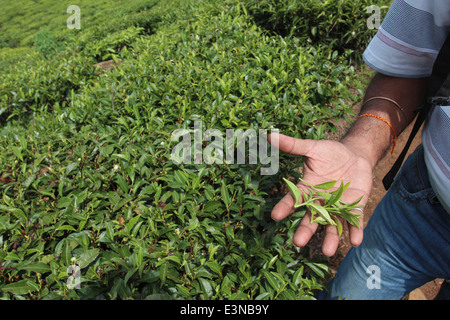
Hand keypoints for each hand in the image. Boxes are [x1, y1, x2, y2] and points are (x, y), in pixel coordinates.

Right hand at [269, 132, 372, 256]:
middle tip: (298, 243)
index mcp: (307, 190)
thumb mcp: (312, 148)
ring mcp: (337, 207)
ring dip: (330, 238)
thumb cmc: (330, 153)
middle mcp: (320, 203)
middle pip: (311, 219)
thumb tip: (270, 135)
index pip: (293, 201)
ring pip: (332, 225)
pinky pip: (354, 221)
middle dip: (306, 231)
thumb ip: (293, 146)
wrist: (354, 155)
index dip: (285, 208)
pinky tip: (355, 241)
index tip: (275, 216)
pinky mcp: (354, 207)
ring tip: (328, 252)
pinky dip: (355, 231)